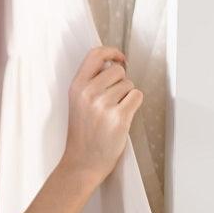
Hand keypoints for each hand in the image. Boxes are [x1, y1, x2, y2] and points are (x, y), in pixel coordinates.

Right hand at [61, 46, 142, 186]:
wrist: (83, 160)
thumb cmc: (83, 131)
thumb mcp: (77, 102)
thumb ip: (90, 82)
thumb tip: (113, 64)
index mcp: (76, 86)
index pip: (95, 55)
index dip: (111, 52)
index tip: (119, 58)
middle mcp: (88, 92)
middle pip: (117, 70)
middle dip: (121, 82)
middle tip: (113, 98)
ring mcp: (103, 105)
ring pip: (129, 85)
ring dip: (127, 96)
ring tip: (114, 111)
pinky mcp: (119, 117)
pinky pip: (137, 97)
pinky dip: (134, 104)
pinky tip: (123, 116)